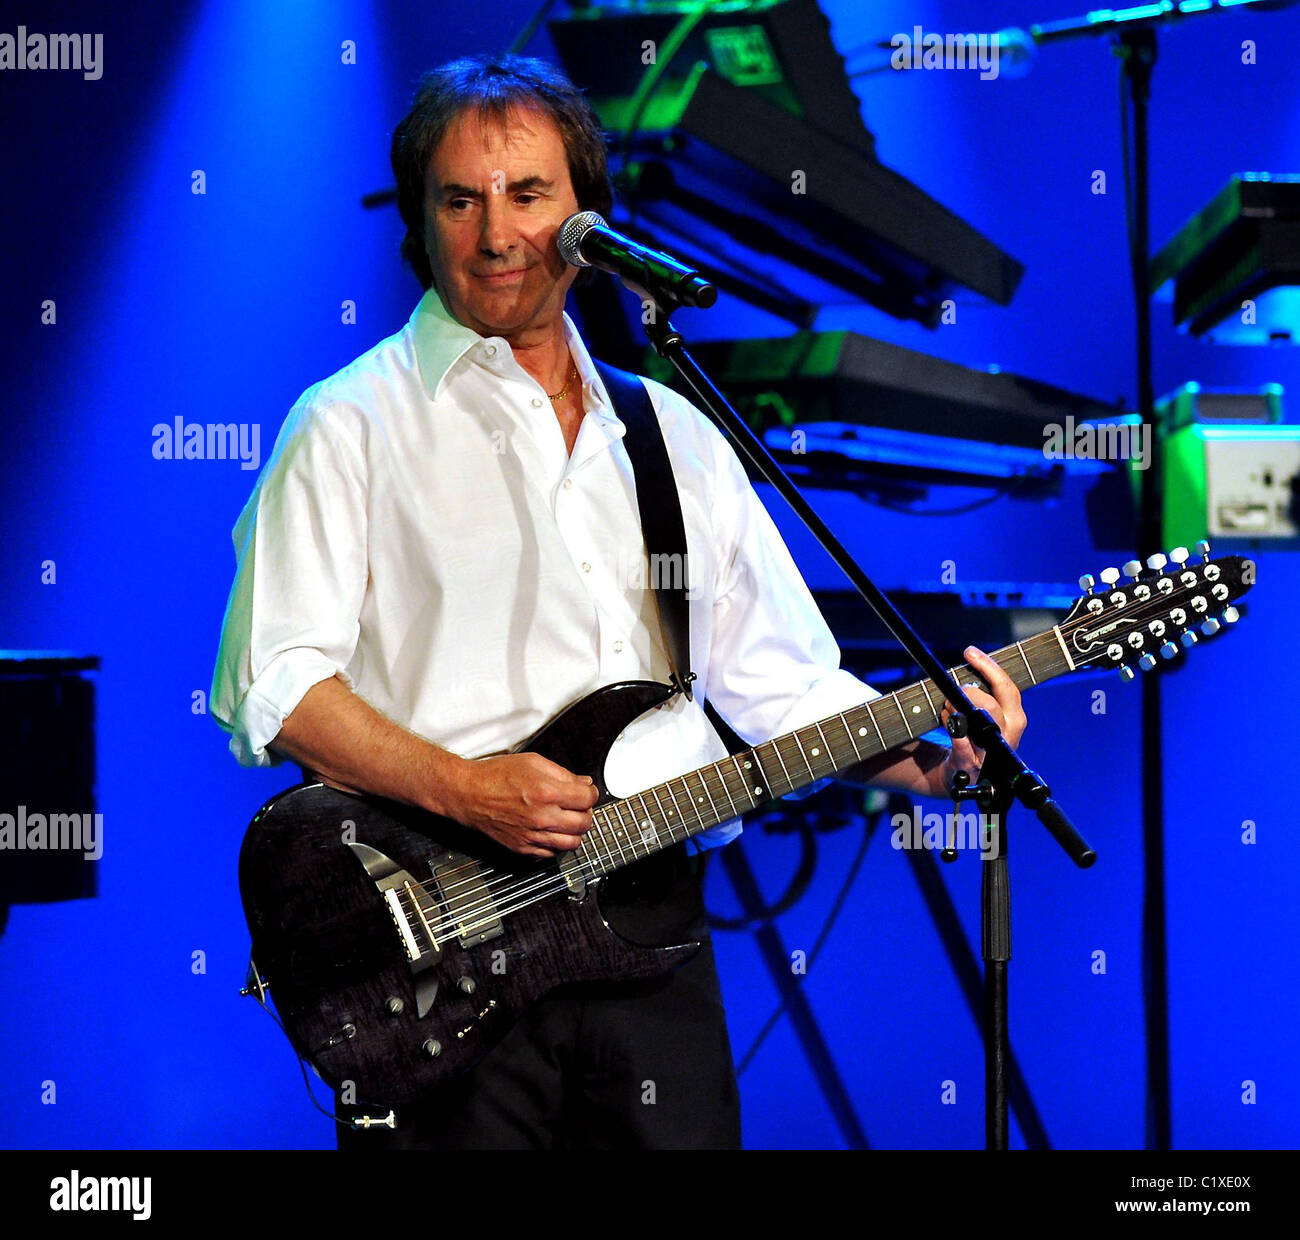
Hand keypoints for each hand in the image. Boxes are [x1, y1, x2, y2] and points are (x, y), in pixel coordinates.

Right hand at [442, 752, 599, 857]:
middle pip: (584, 823)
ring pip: (572, 843)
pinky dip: (556, 844)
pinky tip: (550, 831)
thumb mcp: (533, 763)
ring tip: (567, 820)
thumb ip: (563, 774)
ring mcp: (533, 836)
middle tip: (579, 806)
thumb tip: (584, 783)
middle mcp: (542, 817)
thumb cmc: (495, 776)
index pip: (588, 799)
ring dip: (575, 832)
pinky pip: (551, 854)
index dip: (591, 793)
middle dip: (586, 813)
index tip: (587, 792)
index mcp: (547, 792)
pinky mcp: (523, 848)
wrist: (468, 794)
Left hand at [934, 646, 1026, 798]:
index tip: (970, 652)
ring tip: (947, 706)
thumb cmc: (970, 737)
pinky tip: (948, 722)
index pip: (1007, 688)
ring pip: (981, 724)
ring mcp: (989, 753)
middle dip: (972, 692)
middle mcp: (1007, 736)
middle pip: (995, 705)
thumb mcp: (981, 713)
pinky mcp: (970, 765)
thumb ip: (980, 692)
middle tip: (957, 689)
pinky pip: (963, 746)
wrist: (957, 774)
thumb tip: (968, 663)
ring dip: (959, 709)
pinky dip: (954, 731)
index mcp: (1013, 719)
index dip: (988, 667)